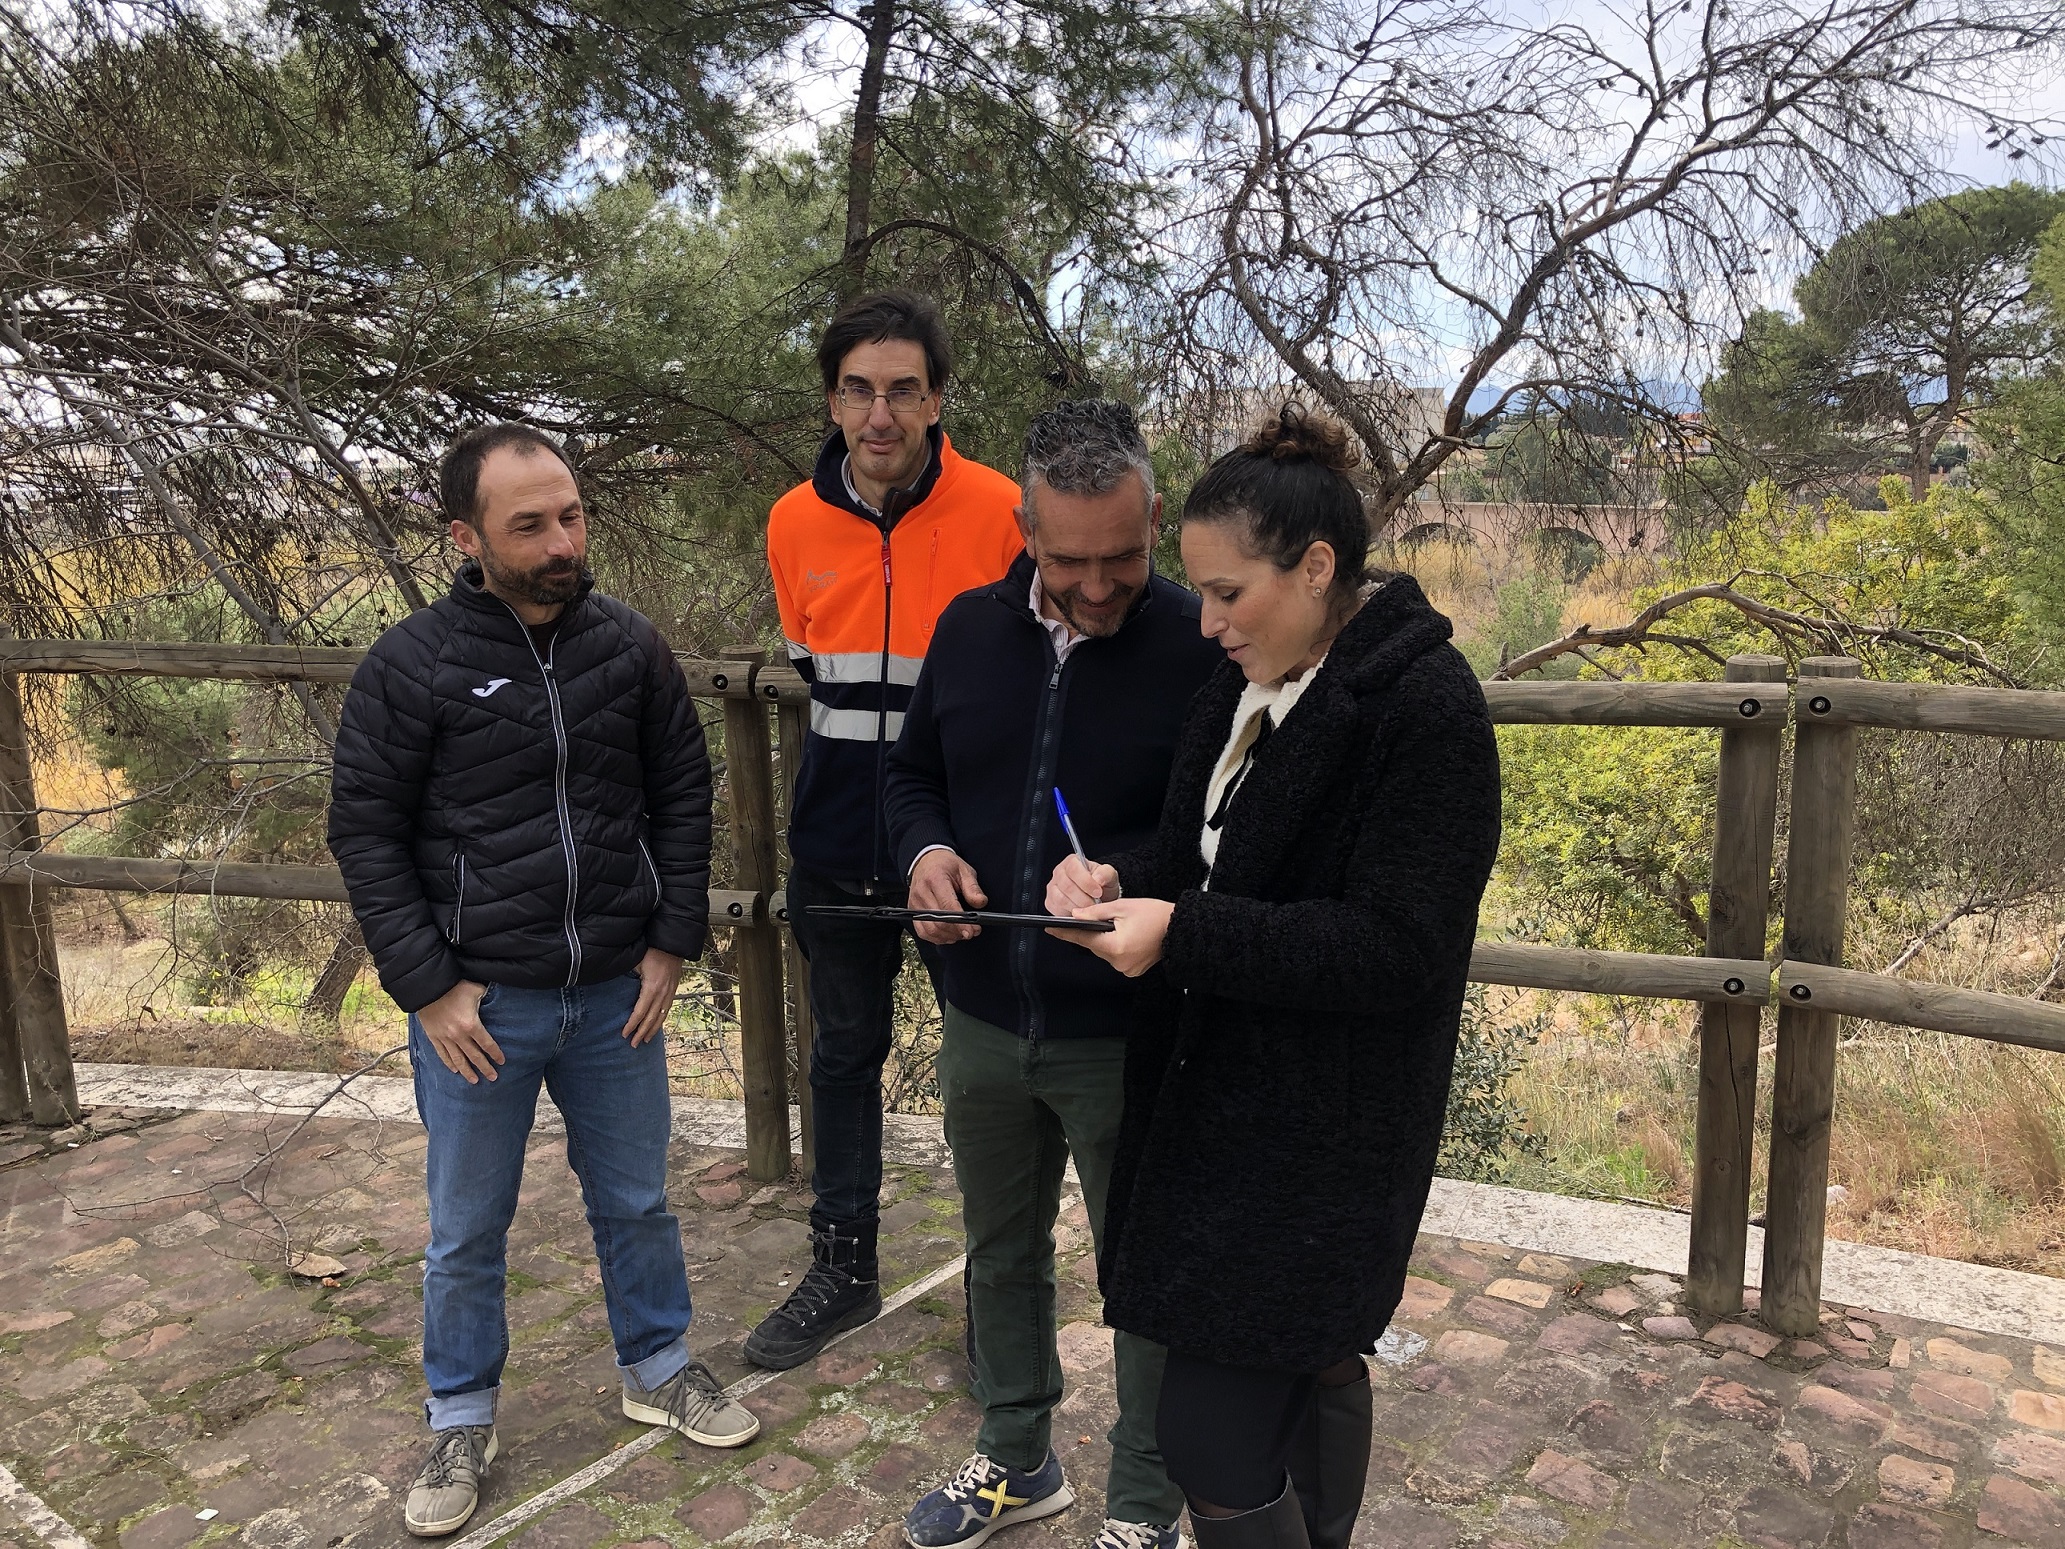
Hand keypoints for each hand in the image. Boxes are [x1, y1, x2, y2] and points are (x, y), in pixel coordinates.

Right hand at [417, 979, 503, 1083]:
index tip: (502, 1062)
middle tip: (493, 1078)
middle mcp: (459, 1036)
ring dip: (467, 1071)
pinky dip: (449, 1063)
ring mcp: (445, 1038)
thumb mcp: (476, 990)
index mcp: (472, 1025)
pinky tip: (455, 1070)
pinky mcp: (433, 1037)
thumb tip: (496, 997)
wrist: (428, 988)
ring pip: (458, 1060)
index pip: (487, 1044)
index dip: (495, 1054)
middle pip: (475, 1056)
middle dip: (485, 1068)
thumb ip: (487, 997)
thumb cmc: (454, 987)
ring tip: (475, 1081)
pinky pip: (442, 1054)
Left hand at [625, 948, 684, 1045]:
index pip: (640, 1012)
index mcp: (651, 988)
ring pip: (661, 1016)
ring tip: (645, 1040)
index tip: (624, 1034)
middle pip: (651, 1018)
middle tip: (633, 1044)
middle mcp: (662, 993)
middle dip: (641, 1032)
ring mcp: (670, 992)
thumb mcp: (635, 962)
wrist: (672, 944)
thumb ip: (626, 974)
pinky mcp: (673, 989)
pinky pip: (667, 1009)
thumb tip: (610, 981)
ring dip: (653, 1030)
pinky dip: (661, 1019)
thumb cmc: (652, 950)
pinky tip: (656, 1025)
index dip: (632, 1024)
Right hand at [909, 848, 986, 942]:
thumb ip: (972, 888)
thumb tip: (980, 903)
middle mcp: (922, 892)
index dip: (961, 922)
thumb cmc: (945, 865)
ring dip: (949, 936)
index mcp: (935, 879)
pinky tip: (948, 934)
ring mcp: (915, 904)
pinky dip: (937, 937)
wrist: (926, 860)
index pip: (948, 906)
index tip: (971, 931)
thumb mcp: (964, 870)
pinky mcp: (913, 912)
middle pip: (939, 921)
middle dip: (957, 931)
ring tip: (961, 932)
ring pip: (930, 930)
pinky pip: (923, 932)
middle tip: (972, 932)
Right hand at [1047, 854, 1118, 915]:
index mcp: (1072, 862)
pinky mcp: (1051, 902)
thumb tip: (1097, 878)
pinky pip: (1057, 909)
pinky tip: (1080, 912)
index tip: (1098, 892)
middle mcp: (1060, 872)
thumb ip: (1105, 873)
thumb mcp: (1109, 876)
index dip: (1086, 882)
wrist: (1098, 899)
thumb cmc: (1101, 885)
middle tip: (1095, 904)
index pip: (1074, 868)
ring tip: (1089, 908)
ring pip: (1061, 899)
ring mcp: (1053, 887)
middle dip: (1084, 898)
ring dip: (1078, 907)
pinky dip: (1070, 912)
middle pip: (1067, 885)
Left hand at [1054, 897, 1172, 976]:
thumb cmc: (1155, 915)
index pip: (1083, 939)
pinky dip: (1115, 946)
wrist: (1181, 928)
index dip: (1065, 933)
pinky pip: (1115, 957)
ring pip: (1105, 951)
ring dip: (1105, 939)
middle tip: (1092, 918)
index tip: (1049, 928)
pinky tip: (1124, 935)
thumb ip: (1095, 912)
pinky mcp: (1132, 970)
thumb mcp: (1122, 906)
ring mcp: (1126, 969)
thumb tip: (1075, 915)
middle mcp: (1119, 963)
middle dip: (1092, 932)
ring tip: (1117, 924)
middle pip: (1095, 946)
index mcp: (1116, 947)